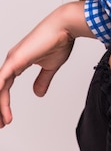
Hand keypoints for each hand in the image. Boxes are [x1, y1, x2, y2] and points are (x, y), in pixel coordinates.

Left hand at [0, 2, 90, 126]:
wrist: (65, 26)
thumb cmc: (60, 40)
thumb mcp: (50, 66)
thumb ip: (43, 79)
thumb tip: (38, 93)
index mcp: (18, 62)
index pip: (4, 87)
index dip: (3, 105)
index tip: (7, 119)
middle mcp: (12, 61)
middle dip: (0, 108)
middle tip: (1, 125)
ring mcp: (12, 60)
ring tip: (3, 121)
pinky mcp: (15, 59)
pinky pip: (1, 80)